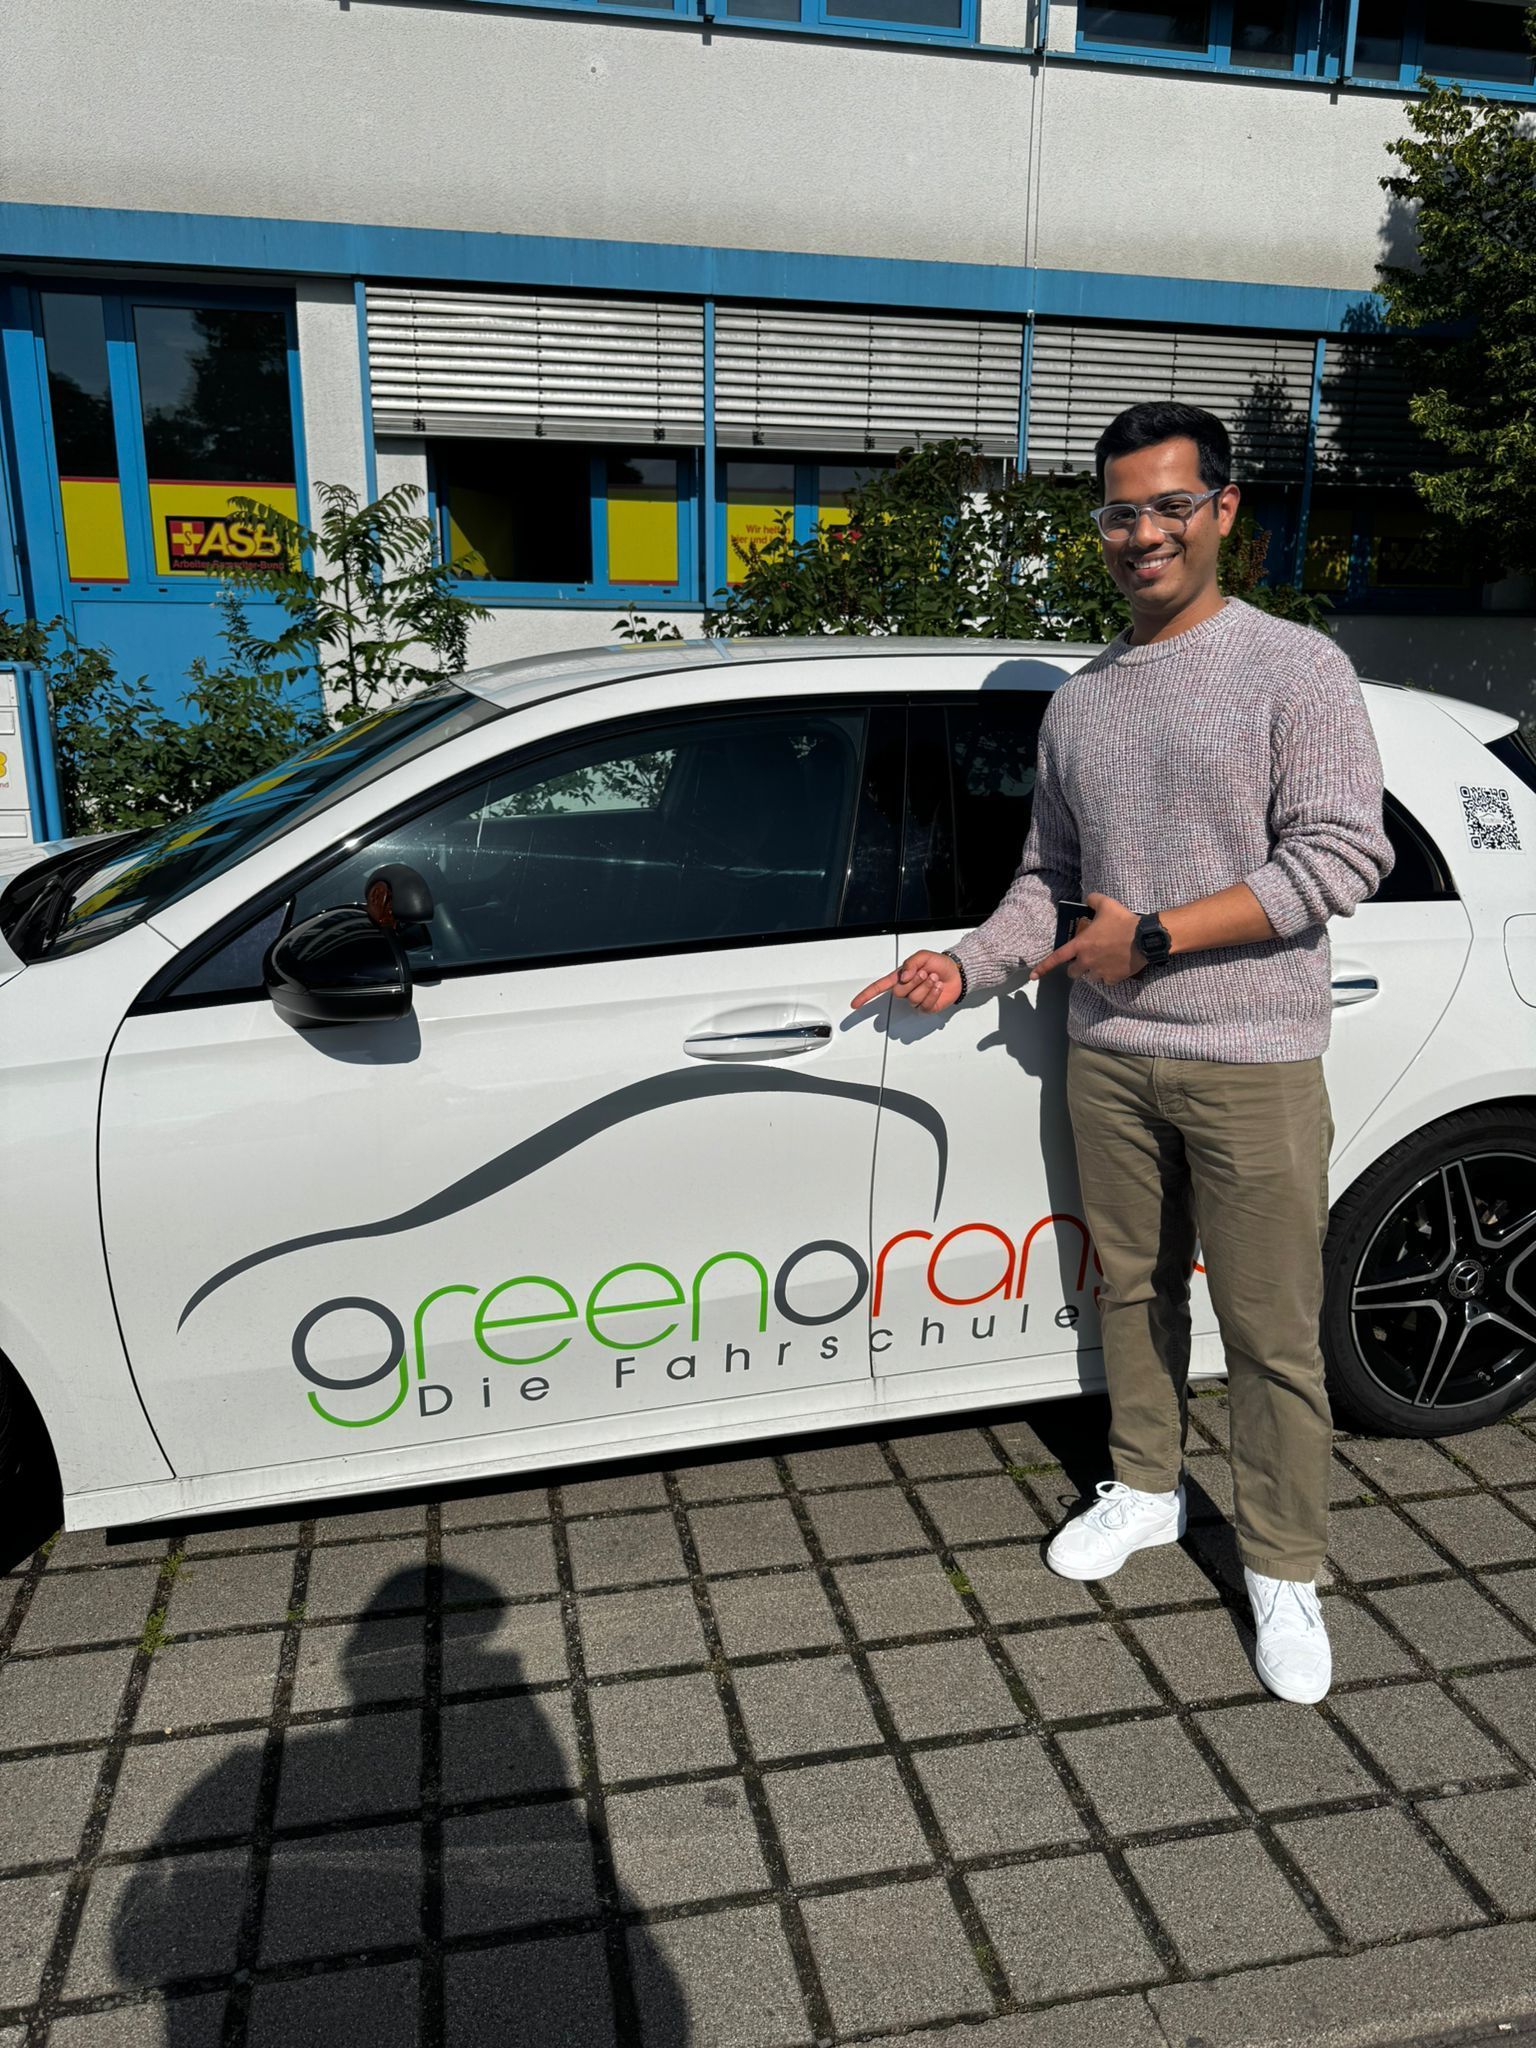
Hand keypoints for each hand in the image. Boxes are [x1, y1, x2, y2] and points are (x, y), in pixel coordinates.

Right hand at [851, 949, 962, 1013]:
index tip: (855, 1004)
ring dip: (926, 987)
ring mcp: (916, 1000)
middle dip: (913, 982)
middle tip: (924, 974)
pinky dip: (933, 993)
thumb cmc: (939, 964)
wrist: (957, 972)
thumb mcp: (923, 956)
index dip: (866, 995)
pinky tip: (937, 987)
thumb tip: (903, 977)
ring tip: (933, 979)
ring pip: (913, 999)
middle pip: (899, 993)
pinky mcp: (927, 1007)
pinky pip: (925, 1004)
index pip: (879, 987)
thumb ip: (910, 963)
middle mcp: (906, 990)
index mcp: (901, 977)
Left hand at [1029, 893, 1144, 985]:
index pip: (1057, 958)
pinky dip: (1109, 975)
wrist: (1145, 938)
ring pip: (1090, 977)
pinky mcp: (1113, 979)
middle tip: (1088, 957)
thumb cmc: (1123, 921)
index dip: (1043, 967)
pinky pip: (1106, 980)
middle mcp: (1086, 961)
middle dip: (1077, 967)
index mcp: (1080, 945)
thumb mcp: (1106, 904)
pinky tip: (1117, 965)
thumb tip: (1087, 898)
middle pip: (1073, 972)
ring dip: (1093, 971)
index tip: (1033, 976)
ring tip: (1106, 959)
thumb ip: (1093, 900)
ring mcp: (1099, 972)